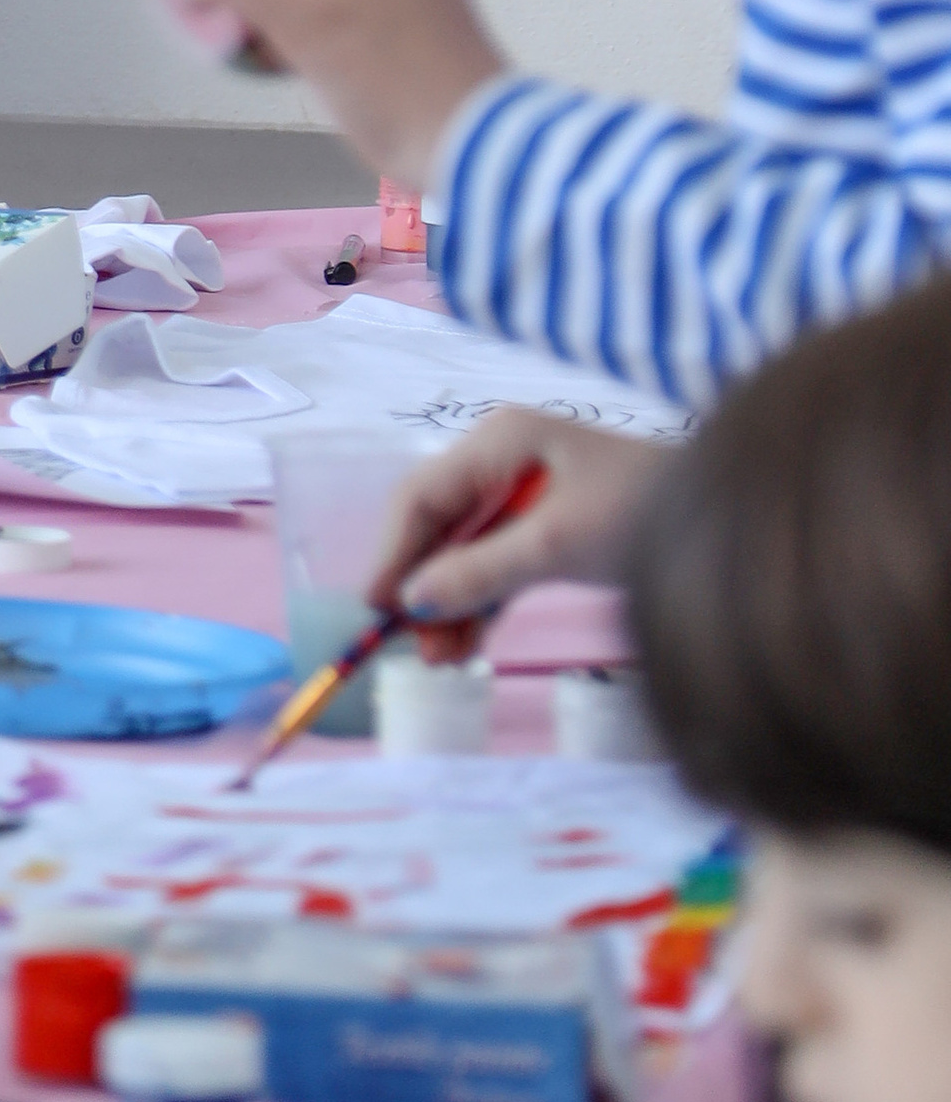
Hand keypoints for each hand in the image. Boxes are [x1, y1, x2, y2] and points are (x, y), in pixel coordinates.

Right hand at [370, 407, 673, 658]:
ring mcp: (525, 494)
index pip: (423, 495)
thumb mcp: (556, 543)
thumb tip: (412, 600)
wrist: (725, 523)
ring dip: (449, 603)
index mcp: (499, 441)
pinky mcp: (548, 528)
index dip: (393, 552)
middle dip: (423, 586)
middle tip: (412, 647)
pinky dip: (480, 603)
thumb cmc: (639, 513)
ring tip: (440, 660)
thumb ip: (481, 570)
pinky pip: (496, 565)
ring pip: (465, 551)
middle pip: (439, 524)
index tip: (376, 608)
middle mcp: (503, 460)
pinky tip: (466, 647)